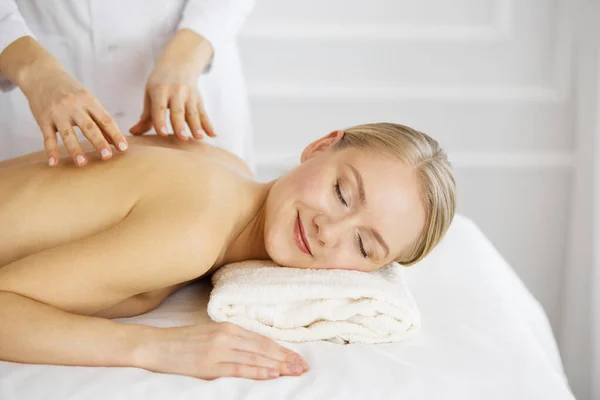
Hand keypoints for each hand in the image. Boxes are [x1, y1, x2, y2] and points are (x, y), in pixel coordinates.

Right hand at [1, 37, 127, 166]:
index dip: (115, 134)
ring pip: (67, 133)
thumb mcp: (87, 99)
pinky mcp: (43, 119)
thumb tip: (115, 142)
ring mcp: (57, 113)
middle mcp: (73, 106)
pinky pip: (47, 137)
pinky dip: (50, 151)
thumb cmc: (71, 91)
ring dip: (75, 149)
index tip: (123, 148)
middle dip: (98, 142)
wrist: (41, 75)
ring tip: (82, 163)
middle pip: (88, 126)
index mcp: (89, 101)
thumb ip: (100, 120)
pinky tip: (53, 163)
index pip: (105, 119)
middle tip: (107, 156)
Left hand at [129, 29, 215, 140]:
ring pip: (193, 112)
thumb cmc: (160, 83)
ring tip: (199, 137)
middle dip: (180, 124)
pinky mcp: (199, 100)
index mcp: (160, 90)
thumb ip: (145, 116)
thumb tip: (133, 133)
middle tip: (182, 138)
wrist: (180, 63)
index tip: (161, 133)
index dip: (160, 120)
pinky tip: (213, 134)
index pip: (159, 107)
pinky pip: (204, 113)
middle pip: (178, 111)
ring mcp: (190, 95)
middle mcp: (176, 92)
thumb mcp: (150, 94)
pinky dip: (209, 124)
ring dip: (197, 126)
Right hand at [137, 322, 308, 379]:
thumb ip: (234, 340)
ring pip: (255, 358)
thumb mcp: (212, 334)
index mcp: (229, 328)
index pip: (263, 340)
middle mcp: (227, 336)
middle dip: (286, 358)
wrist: (156, 346)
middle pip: (263, 349)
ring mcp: (218, 350)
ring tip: (294, 371)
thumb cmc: (184, 342)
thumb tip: (257, 351)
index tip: (298, 358)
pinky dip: (257, 371)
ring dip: (277, 366)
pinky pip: (238, 369)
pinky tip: (271, 375)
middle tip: (304, 367)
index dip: (283, 350)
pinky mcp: (209, 364)